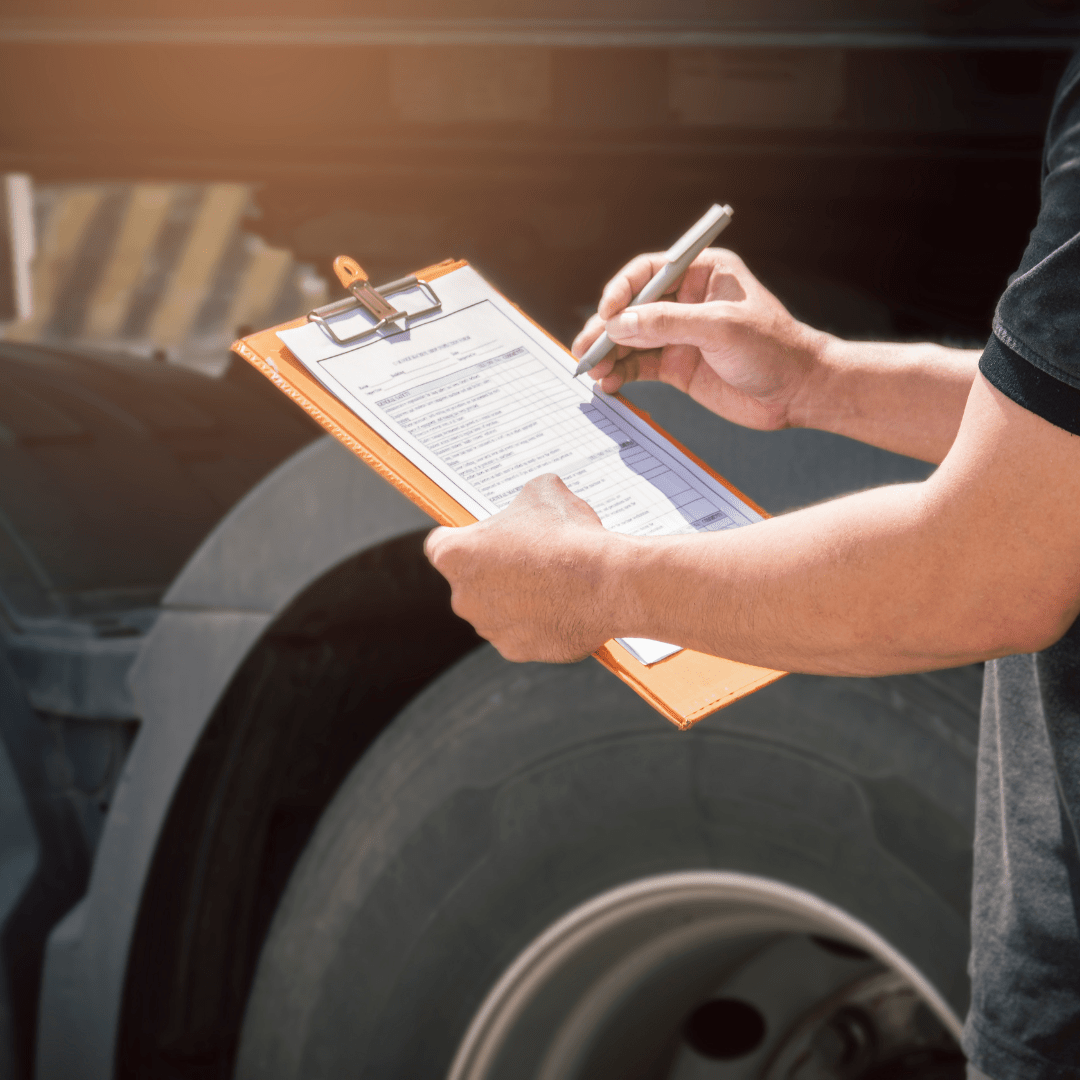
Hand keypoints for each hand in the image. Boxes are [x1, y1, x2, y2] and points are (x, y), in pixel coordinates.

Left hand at [424, 475, 618, 662]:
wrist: (607, 582)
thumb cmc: (569, 535)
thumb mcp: (544, 491)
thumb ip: (525, 498)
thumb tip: (533, 498)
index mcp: (456, 555)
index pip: (440, 544)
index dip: (464, 537)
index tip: (485, 537)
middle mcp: (463, 597)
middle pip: (470, 580)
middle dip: (494, 570)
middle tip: (530, 557)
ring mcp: (489, 628)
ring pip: (495, 609)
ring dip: (515, 598)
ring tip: (553, 581)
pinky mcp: (515, 650)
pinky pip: (520, 633)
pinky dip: (536, 623)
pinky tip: (562, 606)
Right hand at [571, 248, 828, 430]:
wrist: (799, 391)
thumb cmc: (774, 348)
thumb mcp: (721, 328)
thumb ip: (668, 324)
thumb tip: (619, 324)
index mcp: (702, 273)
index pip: (649, 272)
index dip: (622, 291)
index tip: (607, 314)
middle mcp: (686, 300)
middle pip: (632, 308)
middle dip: (606, 328)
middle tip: (585, 348)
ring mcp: (679, 334)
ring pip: (630, 339)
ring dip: (608, 353)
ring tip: (591, 370)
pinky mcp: (677, 366)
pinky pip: (638, 366)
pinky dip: (621, 374)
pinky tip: (609, 384)